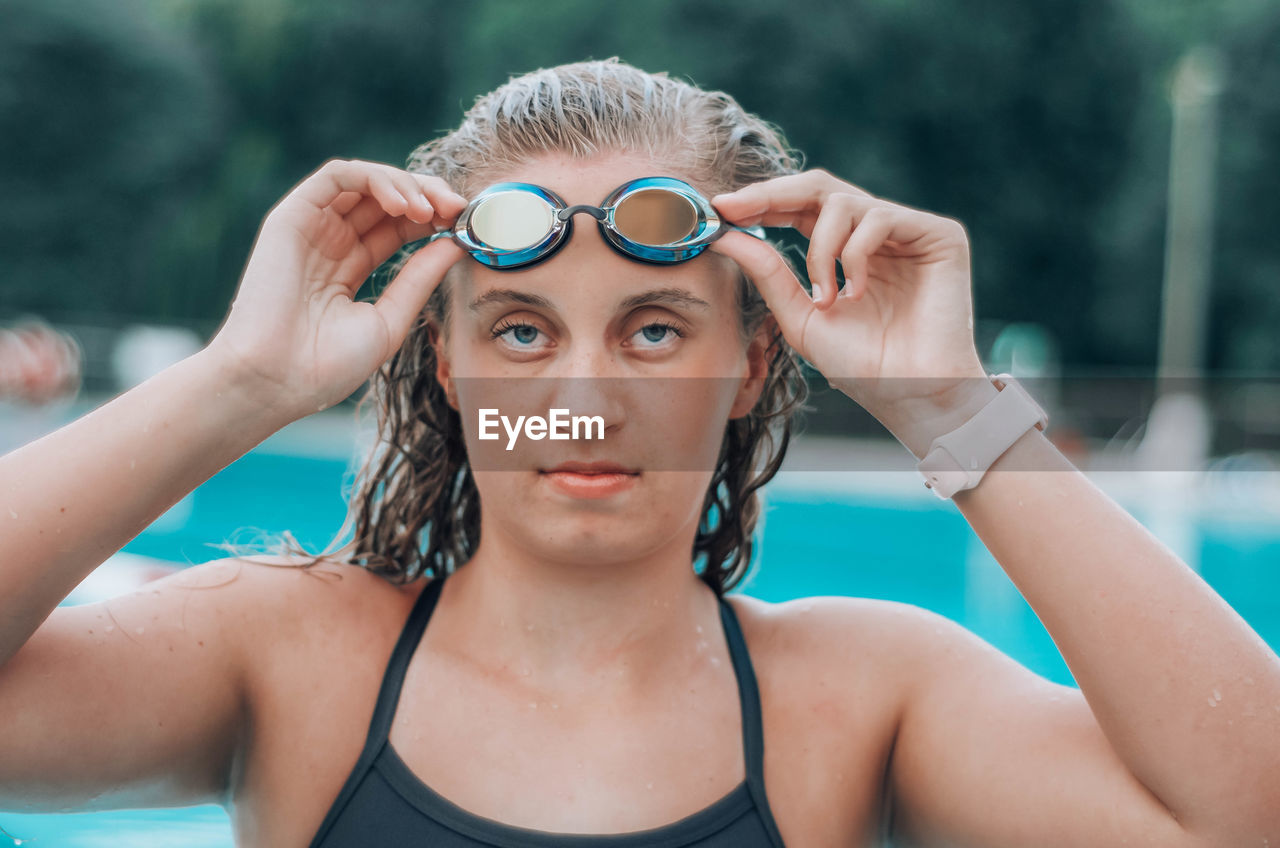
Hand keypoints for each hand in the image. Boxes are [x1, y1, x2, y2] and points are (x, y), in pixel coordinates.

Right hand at [207, 158, 467, 418]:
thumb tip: (457, 243)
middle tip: (458, 209)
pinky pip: (336, 177)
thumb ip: (420, 278)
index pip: (400, 226)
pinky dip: (374, 179)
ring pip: (366, 181)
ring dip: (406, 184)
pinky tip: (402, 204)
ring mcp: (311, 226)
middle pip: (387, 199)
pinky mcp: (291, 216)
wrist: (275, 381)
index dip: (436, 219)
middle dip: (429, 195)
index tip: (468, 226)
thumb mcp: (389, 320)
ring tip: (431, 209)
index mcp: (351, 266)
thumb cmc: (326, 365)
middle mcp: (331, 240)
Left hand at [709, 169, 992, 451]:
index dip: (760, 200)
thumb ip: (767, 272)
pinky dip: (854, 255)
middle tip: (736, 210)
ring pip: (844, 201)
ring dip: (819, 250)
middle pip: (819, 186)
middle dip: (772, 194)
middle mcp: (876, 233)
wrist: (910, 393)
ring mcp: (908, 231)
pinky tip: (855, 294)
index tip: (719, 208)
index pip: (799, 206)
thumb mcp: (799, 315)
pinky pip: (880, 218)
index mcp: (844, 248)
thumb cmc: (860, 365)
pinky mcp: (939, 235)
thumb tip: (724, 234)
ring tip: (824, 298)